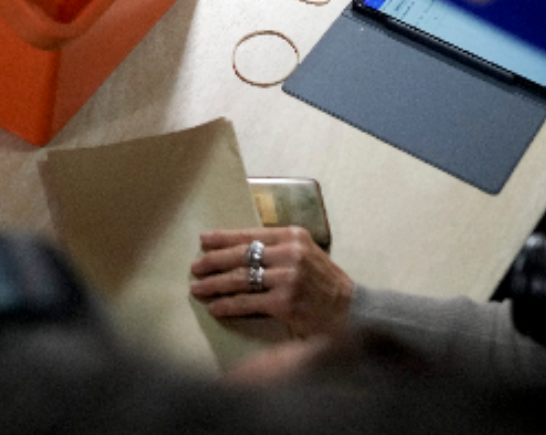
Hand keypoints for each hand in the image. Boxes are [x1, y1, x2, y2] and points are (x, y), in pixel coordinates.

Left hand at [189, 227, 354, 339]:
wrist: (351, 310)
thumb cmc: (324, 282)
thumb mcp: (305, 253)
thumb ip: (277, 248)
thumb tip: (237, 249)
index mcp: (293, 236)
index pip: (250, 234)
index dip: (223, 238)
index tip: (203, 240)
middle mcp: (290, 253)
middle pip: (240, 255)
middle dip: (212, 262)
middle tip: (195, 268)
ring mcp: (287, 278)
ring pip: (240, 279)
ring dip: (214, 285)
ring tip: (197, 289)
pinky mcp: (285, 302)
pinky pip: (248, 302)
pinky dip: (228, 305)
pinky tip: (215, 307)